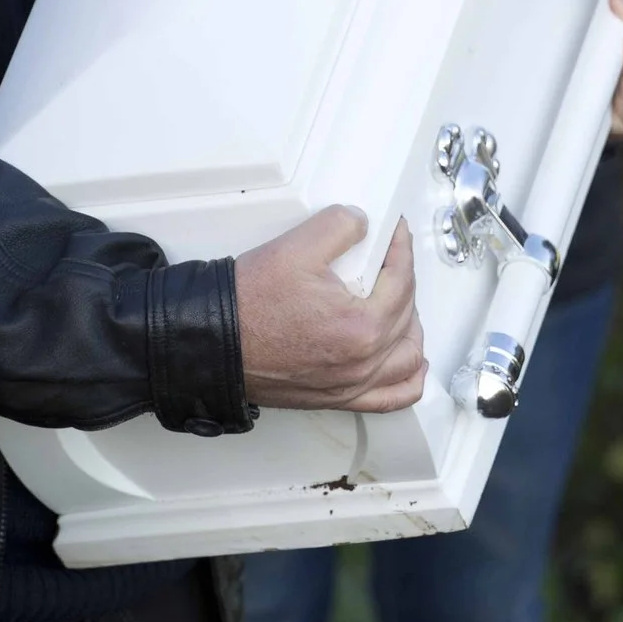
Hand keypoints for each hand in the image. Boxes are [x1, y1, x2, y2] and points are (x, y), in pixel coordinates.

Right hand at [236, 207, 426, 411]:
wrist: (212, 344)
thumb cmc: (247, 305)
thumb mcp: (295, 247)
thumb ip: (339, 226)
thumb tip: (363, 224)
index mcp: (361, 326)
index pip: (401, 280)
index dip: (401, 249)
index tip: (394, 233)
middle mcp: (363, 362)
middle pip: (406, 315)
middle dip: (403, 280)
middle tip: (388, 258)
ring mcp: (351, 385)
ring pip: (406, 358)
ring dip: (410, 327)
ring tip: (398, 302)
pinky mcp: (336, 398)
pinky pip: (390, 397)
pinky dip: (407, 379)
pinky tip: (406, 362)